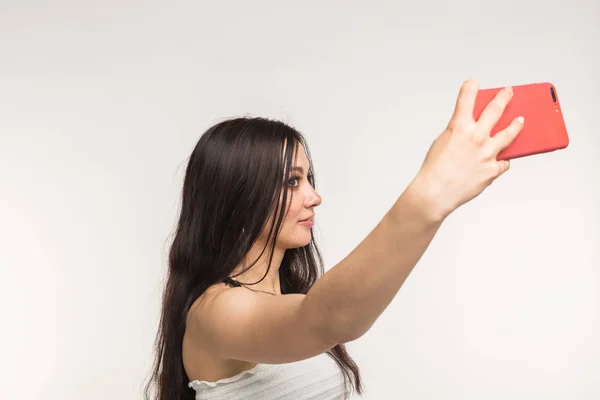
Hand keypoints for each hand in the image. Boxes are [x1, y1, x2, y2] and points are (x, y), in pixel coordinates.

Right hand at [409, 79, 523, 221]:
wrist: (436, 192)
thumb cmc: (435, 170)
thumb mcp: (442, 143)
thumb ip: (458, 133)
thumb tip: (471, 130)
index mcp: (459, 128)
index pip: (466, 99)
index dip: (470, 88)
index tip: (473, 83)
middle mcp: (476, 137)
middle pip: (495, 111)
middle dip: (503, 98)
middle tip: (508, 92)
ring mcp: (486, 153)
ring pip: (508, 134)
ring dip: (516, 125)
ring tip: (520, 120)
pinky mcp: (492, 169)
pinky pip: (503, 162)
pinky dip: (501, 160)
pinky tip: (501, 159)